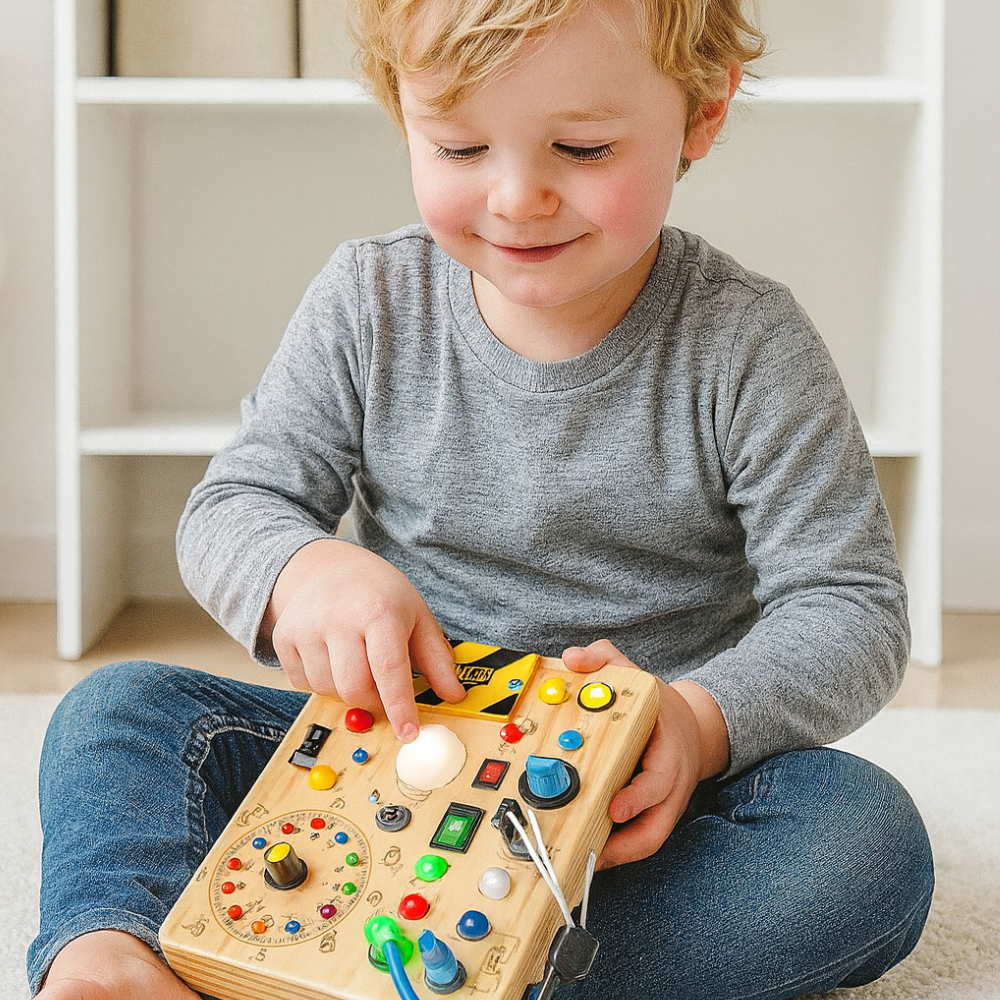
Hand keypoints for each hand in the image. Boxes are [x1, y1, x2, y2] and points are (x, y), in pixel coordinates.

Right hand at [262, 539, 465, 740]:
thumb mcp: (416, 615)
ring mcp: (306, 626)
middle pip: (355, 688)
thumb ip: (436, 658)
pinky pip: (303, 683)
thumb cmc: (378, 593)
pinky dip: (321, 683)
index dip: (400, 706)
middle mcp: (339, 617)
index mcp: (379, 610)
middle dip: (374, 702)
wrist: (328, 566)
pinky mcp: (284, 637)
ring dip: (347, 692)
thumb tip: (454, 696)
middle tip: (383, 692)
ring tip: (357, 665)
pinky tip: (332, 659)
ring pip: (327, 690)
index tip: (409, 733)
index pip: (389, 668)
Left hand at [561, 640, 729, 868]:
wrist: (692, 727)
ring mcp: (666, 804)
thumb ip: (605, 660)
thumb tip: (573, 659)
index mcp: (669, 751)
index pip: (660, 779)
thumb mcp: (637, 675)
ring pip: (650, 841)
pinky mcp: (655, 816)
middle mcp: (671, 784)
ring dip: (619, 855)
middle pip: (658, 826)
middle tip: (592, 850)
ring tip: (585, 860)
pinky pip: (640, 840)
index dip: (638, 797)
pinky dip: (618, 850)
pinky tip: (590, 852)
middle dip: (627, 844)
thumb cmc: (660, 707)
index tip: (614, 807)